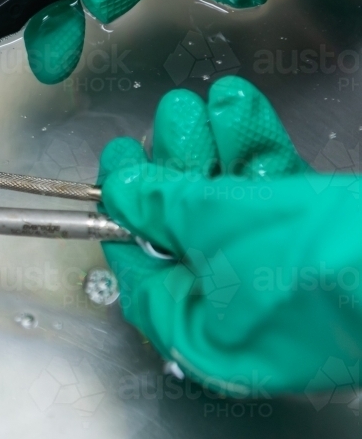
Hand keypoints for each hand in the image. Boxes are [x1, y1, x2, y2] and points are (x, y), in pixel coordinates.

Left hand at [99, 76, 361, 394]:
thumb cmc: (316, 266)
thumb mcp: (218, 228)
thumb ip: (163, 207)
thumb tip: (124, 191)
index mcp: (203, 335)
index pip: (144, 272)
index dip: (124, 214)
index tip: (116, 165)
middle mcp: (240, 316)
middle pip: (187, 231)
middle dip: (174, 167)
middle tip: (162, 122)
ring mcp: (284, 281)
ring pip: (232, 206)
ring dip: (212, 148)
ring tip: (193, 104)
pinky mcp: (322, 246)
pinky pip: (275, 196)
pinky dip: (258, 149)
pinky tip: (238, 103)